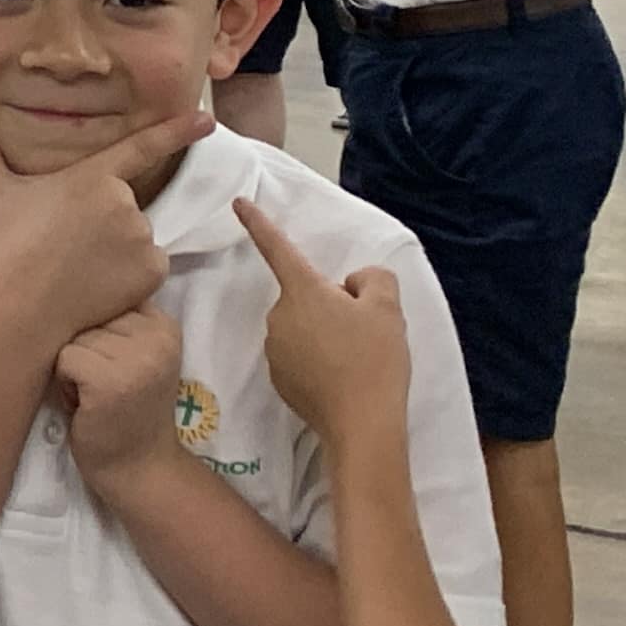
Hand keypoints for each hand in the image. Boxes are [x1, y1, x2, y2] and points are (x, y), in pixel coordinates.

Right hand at [0, 103, 185, 347]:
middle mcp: (124, 202)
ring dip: (117, 250)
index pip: (144, 146)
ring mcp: (141, 237)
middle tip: (66, 246)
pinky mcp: (153, 271)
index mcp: (92, 176)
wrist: (21, 306)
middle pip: (125, 207)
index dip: (178, 129)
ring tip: (78, 268)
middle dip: (103, 223)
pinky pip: (149, 267)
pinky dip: (131, 276)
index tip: (209, 118)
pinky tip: (98, 285)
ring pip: (137, 238)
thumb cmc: (6, 245)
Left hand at [55, 307, 185, 498]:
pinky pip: (64, 358)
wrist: (138, 468)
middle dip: (82, 349)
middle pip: (84, 315)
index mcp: (165, 324)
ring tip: (93, 393)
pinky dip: (65, 383)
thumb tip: (58, 282)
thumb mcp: (131, 356)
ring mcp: (137, 357)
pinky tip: (86, 404)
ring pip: (70, 337)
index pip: (103, 297)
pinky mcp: (111, 380)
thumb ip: (113, 322)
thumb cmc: (123, 410)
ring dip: (71, 366)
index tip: (112, 363)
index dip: (95, 332)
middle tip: (101, 384)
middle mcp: (158, 336)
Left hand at [238, 197, 410, 450]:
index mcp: (301, 291)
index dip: (258, 222)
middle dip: (332, 305)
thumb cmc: (375, 359)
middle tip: (364, 332)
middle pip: (307, 296)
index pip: (276, 248)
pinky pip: (301, 355)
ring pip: (306, 326)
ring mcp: (274, 348)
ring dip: (327, 334)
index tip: (238, 202)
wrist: (362, 423)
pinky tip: (342, 378)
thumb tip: (352, 284)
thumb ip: (371, 279)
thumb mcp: (387, 308)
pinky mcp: (279, 378)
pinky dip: (320, 361)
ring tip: (356, 359)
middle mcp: (277, 315)